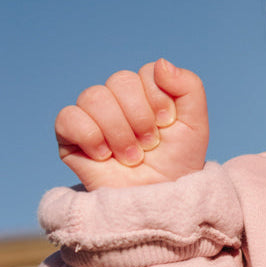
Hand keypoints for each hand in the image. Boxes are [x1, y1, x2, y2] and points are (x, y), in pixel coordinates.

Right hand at [55, 58, 208, 189]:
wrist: (158, 202)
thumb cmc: (177, 165)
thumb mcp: (196, 126)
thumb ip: (189, 87)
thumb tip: (162, 64)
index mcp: (146, 93)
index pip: (147, 73)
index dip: (159, 100)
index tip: (167, 125)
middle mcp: (117, 100)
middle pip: (120, 81)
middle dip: (140, 118)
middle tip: (149, 145)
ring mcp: (92, 116)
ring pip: (95, 96)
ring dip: (119, 132)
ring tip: (131, 157)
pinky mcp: (69, 136)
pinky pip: (68, 117)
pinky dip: (91, 136)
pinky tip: (104, 156)